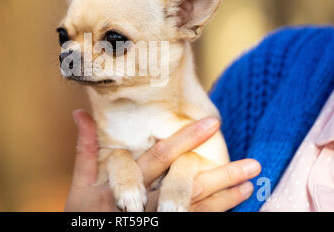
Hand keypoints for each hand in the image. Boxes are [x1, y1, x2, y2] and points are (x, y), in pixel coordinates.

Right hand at [64, 109, 260, 211]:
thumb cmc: (83, 215)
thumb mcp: (81, 185)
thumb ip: (87, 149)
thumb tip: (81, 113)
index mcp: (123, 186)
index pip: (158, 159)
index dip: (185, 140)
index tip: (212, 123)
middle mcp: (144, 206)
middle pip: (187, 188)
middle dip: (220, 175)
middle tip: (252, 163)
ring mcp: (157, 222)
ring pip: (196, 208)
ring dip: (226, 195)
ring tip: (250, 180)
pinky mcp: (167, 229)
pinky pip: (196, 222)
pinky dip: (218, 211)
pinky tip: (237, 200)